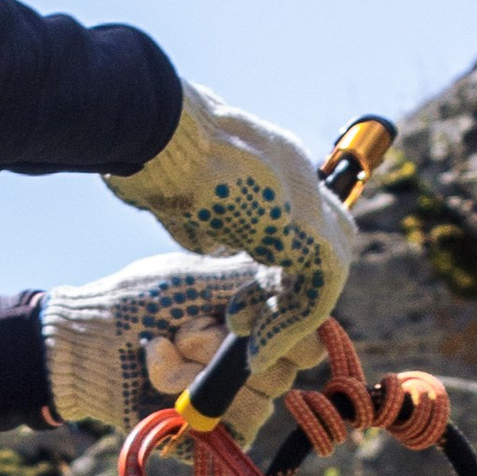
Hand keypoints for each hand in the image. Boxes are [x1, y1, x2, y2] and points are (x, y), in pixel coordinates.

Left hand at [42, 254, 284, 438]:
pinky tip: (158, 379)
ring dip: (199, 370)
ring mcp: (232, 402)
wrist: (85, 341)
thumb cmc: (136, 301)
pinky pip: (232, 429)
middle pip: (284, 373)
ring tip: (165, 349)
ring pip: (259, 403)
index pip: (307, 339)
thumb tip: (297, 278)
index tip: (236, 317)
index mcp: (257, 325)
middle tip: (183, 329)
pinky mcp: (210, 434)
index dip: (280, 331)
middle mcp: (251, 365)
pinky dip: (186, 397)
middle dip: (223, 346)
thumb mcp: (193, 278)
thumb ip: (248, 279)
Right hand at [102, 82, 354, 379]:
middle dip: (294, 287)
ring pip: (328, 267)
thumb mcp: (183, 199)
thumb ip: (206, 225)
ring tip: (253, 344)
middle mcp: (297, 174)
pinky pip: (318, 288)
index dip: (275, 265)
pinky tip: (257, 347)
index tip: (237, 300)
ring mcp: (307, 195)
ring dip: (292, 312)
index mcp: (268, 162)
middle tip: (248, 320)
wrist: (156, 128)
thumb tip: (212, 247)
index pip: (296, 219)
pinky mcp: (305, 224)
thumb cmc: (148, 154)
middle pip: (328, 240)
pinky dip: (291, 325)